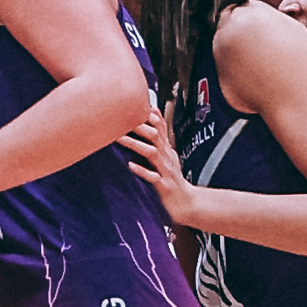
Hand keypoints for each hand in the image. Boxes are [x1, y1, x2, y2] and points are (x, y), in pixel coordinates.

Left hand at [116, 108, 194, 223]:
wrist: (187, 204)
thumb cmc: (171, 179)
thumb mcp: (166, 156)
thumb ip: (157, 139)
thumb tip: (148, 119)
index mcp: (166, 149)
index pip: (159, 125)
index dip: (148, 113)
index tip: (132, 101)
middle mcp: (167, 157)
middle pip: (155, 135)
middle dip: (138, 125)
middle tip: (120, 116)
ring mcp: (166, 171)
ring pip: (152, 153)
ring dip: (136, 144)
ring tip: (119, 138)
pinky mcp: (164, 187)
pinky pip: (153, 177)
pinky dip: (142, 170)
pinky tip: (130, 165)